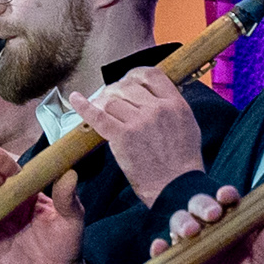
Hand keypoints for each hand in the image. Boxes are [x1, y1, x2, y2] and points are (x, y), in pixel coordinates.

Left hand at [74, 67, 204, 206]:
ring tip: (101, 109)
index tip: (128, 81)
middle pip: (128, 86)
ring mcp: (139, 122)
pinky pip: (98, 115)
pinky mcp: (123, 137)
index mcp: (175, 104)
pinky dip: (83, 106)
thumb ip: (172, 107)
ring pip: (111, 99)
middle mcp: (157, 109)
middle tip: (111, 99)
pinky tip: (75, 99)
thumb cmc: (183, 162)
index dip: (135, 75)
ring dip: (103, 102)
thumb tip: (154, 95)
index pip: (151, 74)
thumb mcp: (188, 125)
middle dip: (116, 90)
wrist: (176, 188)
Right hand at [158, 187, 263, 263]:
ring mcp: (189, 250)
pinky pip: (161, 253)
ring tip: (189, 233)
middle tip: (210, 216)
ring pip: (178, 224)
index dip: (226, 195)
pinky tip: (161, 246)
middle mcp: (210, 235)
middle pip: (199, 208)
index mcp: (234, 230)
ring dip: (181, 222)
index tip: (228, 196)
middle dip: (202, 205)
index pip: (228, 204)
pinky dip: (158, 247)